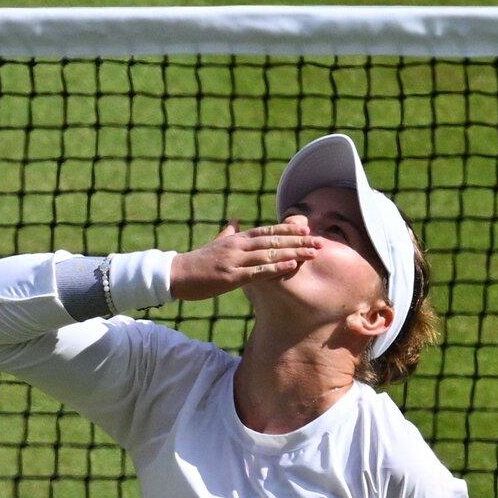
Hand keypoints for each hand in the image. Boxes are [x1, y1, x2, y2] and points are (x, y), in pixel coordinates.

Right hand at [169, 217, 323, 301]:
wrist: (176, 274)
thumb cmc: (197, 261)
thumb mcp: (215, 242)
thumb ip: (228, 231)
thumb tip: (236, 219)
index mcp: (236, 239)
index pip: (267, 231)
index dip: (288, 229)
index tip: (307, 228)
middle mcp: (238, 246)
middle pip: (273, 241)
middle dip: (298, 241)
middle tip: (320, 241)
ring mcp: (235, 261)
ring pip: (269, 255)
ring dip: (294, 253)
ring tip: (313, 253)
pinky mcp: (231, 277)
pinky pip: (257, 272)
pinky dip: (276, 269)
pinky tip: (291, 266)